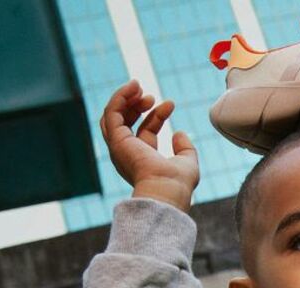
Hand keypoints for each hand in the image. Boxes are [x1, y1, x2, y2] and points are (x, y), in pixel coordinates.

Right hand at [100, 79, 199, 211]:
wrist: (167, 189)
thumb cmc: (178, 182)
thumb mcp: (187, 162)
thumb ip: (185, 148)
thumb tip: (179, 133)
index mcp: (143, 159)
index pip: (146, 130)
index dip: (158, 115)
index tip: (170, 104)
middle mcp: (127, 153)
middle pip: (126, 121)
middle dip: (137, 104)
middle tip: (150, 95)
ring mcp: (120, 147)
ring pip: (114, 116)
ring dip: (125, 98)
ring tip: (138, 85)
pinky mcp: (116, 139)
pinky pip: (112, 112)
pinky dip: (120, 97)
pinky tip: (133, 87)